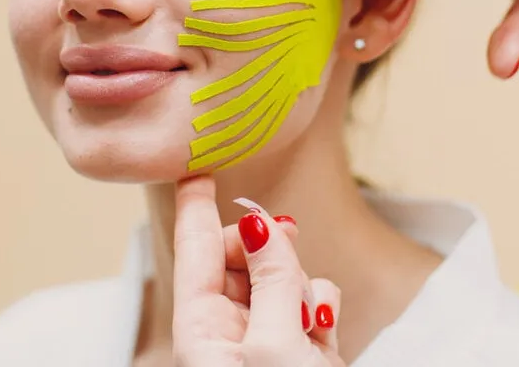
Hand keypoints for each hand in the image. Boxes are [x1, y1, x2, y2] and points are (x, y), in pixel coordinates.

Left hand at [174, 176, 343, 366]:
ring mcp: (269, 339)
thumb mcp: (273, 346)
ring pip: (283, 276)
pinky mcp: (304, 350)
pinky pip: (312, 302)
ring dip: (301, 284)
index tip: (196, 169)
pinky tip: (324, 328)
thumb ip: (271, 282)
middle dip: (267, 247)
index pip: (194, 253)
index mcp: (202, 332)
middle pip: (242, 258)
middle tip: (287, 236)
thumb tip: (262, 226)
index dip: (195, 209)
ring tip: (309, 320)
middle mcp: (231, 333)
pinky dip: (323, 305)